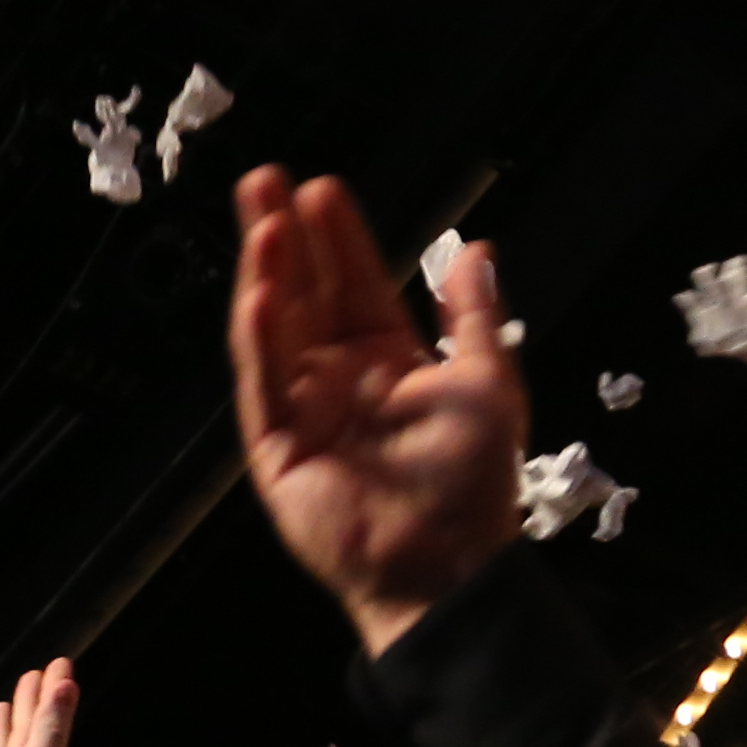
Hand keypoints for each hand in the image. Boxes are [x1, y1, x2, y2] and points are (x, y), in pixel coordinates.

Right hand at [229, 168, 525, 655]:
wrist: (449, 566)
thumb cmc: (473, 482)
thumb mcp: (487, 384)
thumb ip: (470, 315)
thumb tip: (476, 249)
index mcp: (387, 362)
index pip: (354, 285)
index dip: (339, 239)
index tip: (322, 188)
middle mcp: (338, 379)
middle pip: (304, 294)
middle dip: (286, 237)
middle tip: (265, 179)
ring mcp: (302, 410)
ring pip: (276, 329)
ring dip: (267, 275)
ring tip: (263, 220)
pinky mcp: (276, 447)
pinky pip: (263, 385)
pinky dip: (259, 340)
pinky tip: (258, 294)